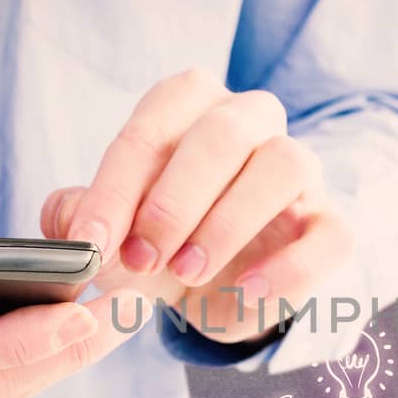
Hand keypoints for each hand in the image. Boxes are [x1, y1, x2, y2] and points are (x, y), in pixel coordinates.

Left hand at [41, 69, 353, 343]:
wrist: (217, 290)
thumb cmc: (162, 243)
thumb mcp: (114, 232)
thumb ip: (82, 218)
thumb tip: (66, 221)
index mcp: (192, 106)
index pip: (155, 121)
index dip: (117, 185)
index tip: (91, 242)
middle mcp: (253, 123)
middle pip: (224, 130)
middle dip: (174, 198)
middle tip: (141, 256)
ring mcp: (301, 171)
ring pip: (284, 164)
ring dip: (228, 222)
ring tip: (186, 272)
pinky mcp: (330, 224)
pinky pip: (330, 233)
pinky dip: (288, 267)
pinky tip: (246, 292)